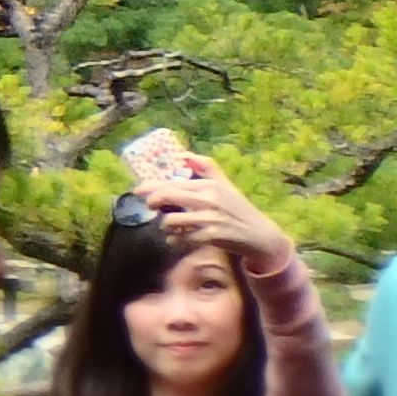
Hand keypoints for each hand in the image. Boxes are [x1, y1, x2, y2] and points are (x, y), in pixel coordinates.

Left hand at [141, 163, 293, 276]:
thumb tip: (181, 154)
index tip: (137, 191)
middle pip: (167, 196)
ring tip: (170, 227)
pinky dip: (174, 240)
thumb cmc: (238, 209)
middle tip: (151, 208)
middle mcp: (208, 199)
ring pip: (170, 220)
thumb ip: (205, 168)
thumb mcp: (225, 185)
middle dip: (152, 202)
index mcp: (209, 185)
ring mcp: (209, 218)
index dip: (151, 186)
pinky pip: (180, 239)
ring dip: (165, 225)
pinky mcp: (210, 236)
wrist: (259, 235)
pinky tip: (177, 240)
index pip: (172, 183)